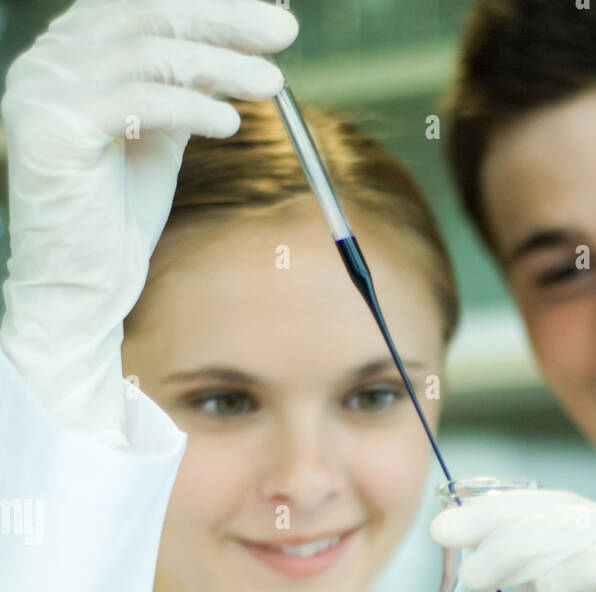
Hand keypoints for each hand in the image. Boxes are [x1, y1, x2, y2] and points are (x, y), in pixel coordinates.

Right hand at [0, 0, 298, 445]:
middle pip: (145, 9)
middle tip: (284, 31)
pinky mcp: (52, 131)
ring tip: (272, 82)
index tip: (272, 15)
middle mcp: (47, 62)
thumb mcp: (160, 136)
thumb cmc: (118, 221)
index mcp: (69, 54)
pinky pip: (136, 100)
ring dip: (220, 62)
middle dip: (223, 16)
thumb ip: (186, 86)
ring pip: (146, 49)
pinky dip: (191, 106)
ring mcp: (42, 91)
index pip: (143, 3)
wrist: (81, 290)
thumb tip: (242, 42)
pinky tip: (230, 123)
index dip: (211, 4)